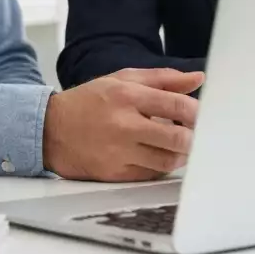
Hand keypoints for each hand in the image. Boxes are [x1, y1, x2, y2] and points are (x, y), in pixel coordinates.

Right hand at [43, 68, 203, 181]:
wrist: (52, 130)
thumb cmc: (90, 101)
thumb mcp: (122, 80)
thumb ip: (163, 79)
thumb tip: (199, 79)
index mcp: (126, 95)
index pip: (177, 105)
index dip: (198, 112)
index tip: (203, 115)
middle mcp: (124, 124)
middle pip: (179, 138)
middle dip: (194, 137)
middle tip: (195, 133)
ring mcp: (119, 152)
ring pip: (169, 160)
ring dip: (181, 154)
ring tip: (176, 144)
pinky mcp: (116, 174)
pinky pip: (152, 174)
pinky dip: (160, 166)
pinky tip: (156, 154)